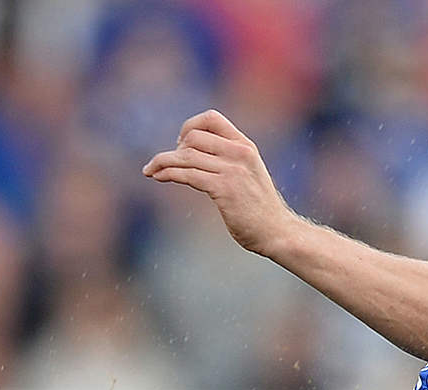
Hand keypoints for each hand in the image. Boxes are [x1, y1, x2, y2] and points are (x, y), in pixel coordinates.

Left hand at [143, 110, 294, 255]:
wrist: (277, 232)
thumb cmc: (260, 208)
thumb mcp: (248, 174)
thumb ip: (229, 160)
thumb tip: (193, 155)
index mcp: (245, 146)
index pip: (211, 118)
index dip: (189, 126)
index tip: (181, 144)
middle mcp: (240, 153)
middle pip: (193, 136)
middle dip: (174, 149)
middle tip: (169, 166)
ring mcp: (232, 170)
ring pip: (185, 155)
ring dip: (161, 161)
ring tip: (150, 170)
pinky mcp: (224, 188)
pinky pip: (187, 174)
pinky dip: (167, 173)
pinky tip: (157, 177)